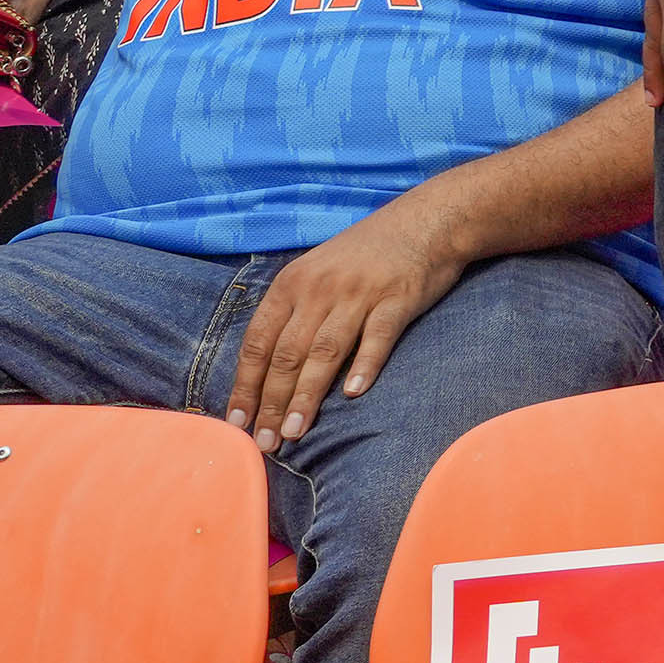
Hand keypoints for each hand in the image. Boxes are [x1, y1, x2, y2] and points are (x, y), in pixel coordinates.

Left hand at [224, 191, 471, 446]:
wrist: (427, 221)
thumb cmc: (366, 254)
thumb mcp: (316, 272)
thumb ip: (293, 313)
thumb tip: (265, 371)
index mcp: (292, 283)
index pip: (258, 343)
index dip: (246, 386)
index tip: (237, 423)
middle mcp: (320, 288)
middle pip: (287, 354)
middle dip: (271, 403)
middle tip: (265, 441)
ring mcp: (359, 292)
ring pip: (324, 352)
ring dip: (306, 396)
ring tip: (295, 431)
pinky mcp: (398, 298)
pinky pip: (377, 337)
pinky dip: (364, 366)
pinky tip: (353, 393)